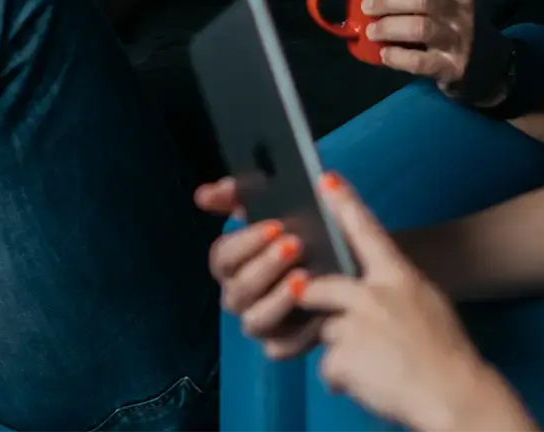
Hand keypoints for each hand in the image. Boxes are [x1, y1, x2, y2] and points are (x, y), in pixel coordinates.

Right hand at [195, 177, 321, 358]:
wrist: (341, 264)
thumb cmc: (301, 230)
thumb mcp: (274, 205)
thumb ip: (238, 195)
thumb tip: (202, 195)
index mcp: (233, 263)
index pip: (222, 257)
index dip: (245, 242)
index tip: (274, 226)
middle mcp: (241, 296)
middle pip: (238, 290)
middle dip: (265, 267)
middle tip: (294, 246)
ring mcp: (262, 323)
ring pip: (255, 321)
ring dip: (278, 300)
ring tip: (304, 277)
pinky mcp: (285, 344)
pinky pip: (285, 348)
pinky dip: (302, 332)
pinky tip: (321, 309)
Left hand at [297, 175, 519, 431]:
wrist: (456, 396)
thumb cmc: (446, 352)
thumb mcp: (427, 301)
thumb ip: (394, 287)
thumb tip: (368, 285)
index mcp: (398, 276)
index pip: (365, 231)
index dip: (343, 202)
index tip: (325, 179)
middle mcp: (373, 294)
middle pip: (321, 286)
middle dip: (314, 299)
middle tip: (330, 314)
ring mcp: (356, 325)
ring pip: (326, 332)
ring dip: (342, 349)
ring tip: (374, 364)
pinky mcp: (344, 358)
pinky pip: (328, 368)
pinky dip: (343, 379)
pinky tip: (370, 383)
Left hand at [360, 0, 506, 101]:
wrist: (493, 68)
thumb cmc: (461, 27)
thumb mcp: (454, 2)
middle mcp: (463, 13)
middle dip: (388, 0)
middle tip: (367, 5)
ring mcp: (459, 42)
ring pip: (419, 28)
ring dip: (388, 27)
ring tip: (371, 30)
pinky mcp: (452, 69)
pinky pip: (419, 61)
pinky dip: (396, 57)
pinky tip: (384, 54)